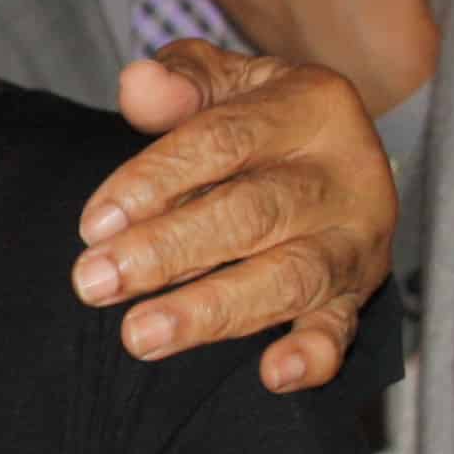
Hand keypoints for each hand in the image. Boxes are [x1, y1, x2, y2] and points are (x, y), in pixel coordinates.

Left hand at [79, 45, 393, 391]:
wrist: (336, 150)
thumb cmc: (258, 117)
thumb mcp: (224, 79)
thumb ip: (180, 79)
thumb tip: (137, 84)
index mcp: (311, 104)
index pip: (224, 141)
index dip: (154, 180)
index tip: (93, 224)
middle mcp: (345, 172)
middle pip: (252, 214)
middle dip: (167, 251)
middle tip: (94, 282)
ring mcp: (357, 238)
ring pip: (290, 277)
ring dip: (212, 310)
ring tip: (141, 336)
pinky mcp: (360, 292)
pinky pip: (344, 327)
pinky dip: (314, 354)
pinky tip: (272, 374)